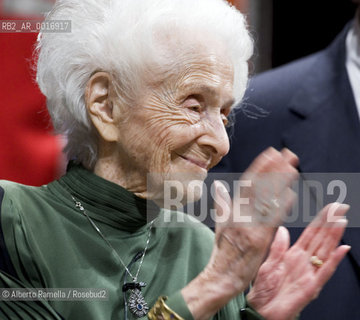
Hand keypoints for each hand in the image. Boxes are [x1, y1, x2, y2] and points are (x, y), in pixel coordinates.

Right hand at [182, 147, 298, 319]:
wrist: (222, 275)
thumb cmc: (223, 250)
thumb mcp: (220, 223)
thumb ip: (222, 202)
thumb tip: (218, 184)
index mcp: (232, 210)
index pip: (247, 184)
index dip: (260, 167)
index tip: (271, 153)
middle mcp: (240, 215)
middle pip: (258, 188)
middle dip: (274, 169)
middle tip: (288, 154)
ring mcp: (249, 227)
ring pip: (265, 201)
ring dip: (280, 184)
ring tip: (293, 168)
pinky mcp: (258, 240)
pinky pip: (270, 221)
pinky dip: (280, 207)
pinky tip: (291, 196)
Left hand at [247, 203, 349, 319]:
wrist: (261, 309)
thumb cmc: (264, 289)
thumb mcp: (268, 263)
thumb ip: (277, 246)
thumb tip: (283, 229)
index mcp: (293, 255)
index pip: (311, 234)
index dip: (320, 220)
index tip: (329, 208)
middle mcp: (304, 262)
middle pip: (321, 239)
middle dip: (330, 223)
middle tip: (340, 208)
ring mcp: (309, 273)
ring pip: (325, 251)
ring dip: (334, 237)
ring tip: (341, 222)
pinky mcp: (311, 286)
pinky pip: (325, 272)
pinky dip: (334, 260)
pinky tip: (341, 250)